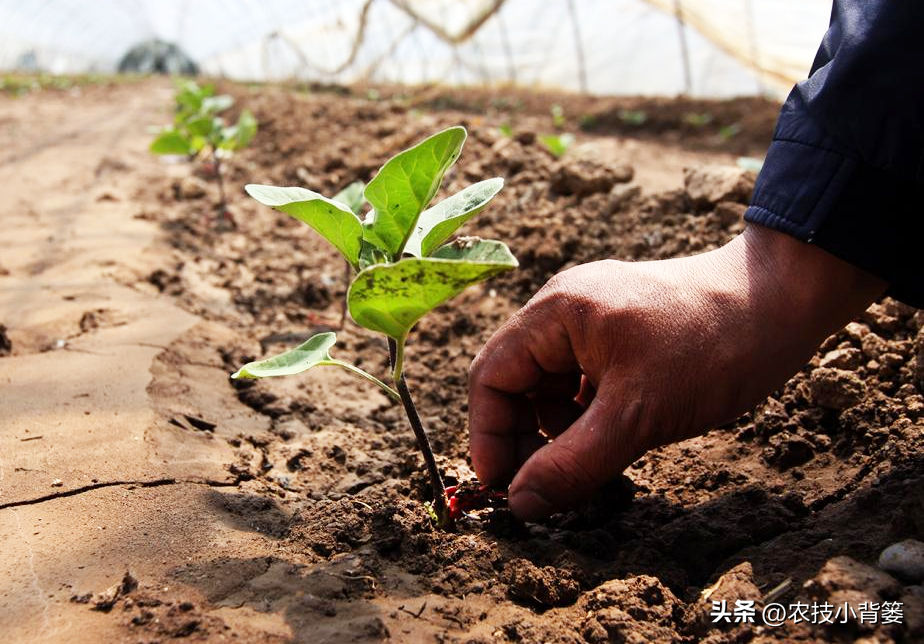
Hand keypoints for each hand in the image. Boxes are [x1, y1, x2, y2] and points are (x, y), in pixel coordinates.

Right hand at [468, 224, 885, 519]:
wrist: (784, 302)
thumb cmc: (713, 348)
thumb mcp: (637, 416)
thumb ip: (572, 463)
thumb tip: (521, 504)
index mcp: (556, 313)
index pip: (490, 377)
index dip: (489, 436)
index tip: (505, 489)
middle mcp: (564, 308)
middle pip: (515, 381)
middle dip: (525, 437)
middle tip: (546, 486)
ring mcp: (592, 317)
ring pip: (550, 385)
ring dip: (558, 430)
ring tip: (590, 461)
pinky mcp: (618, 331)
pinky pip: (581, 379)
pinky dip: (586, 415)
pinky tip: (612, 438)